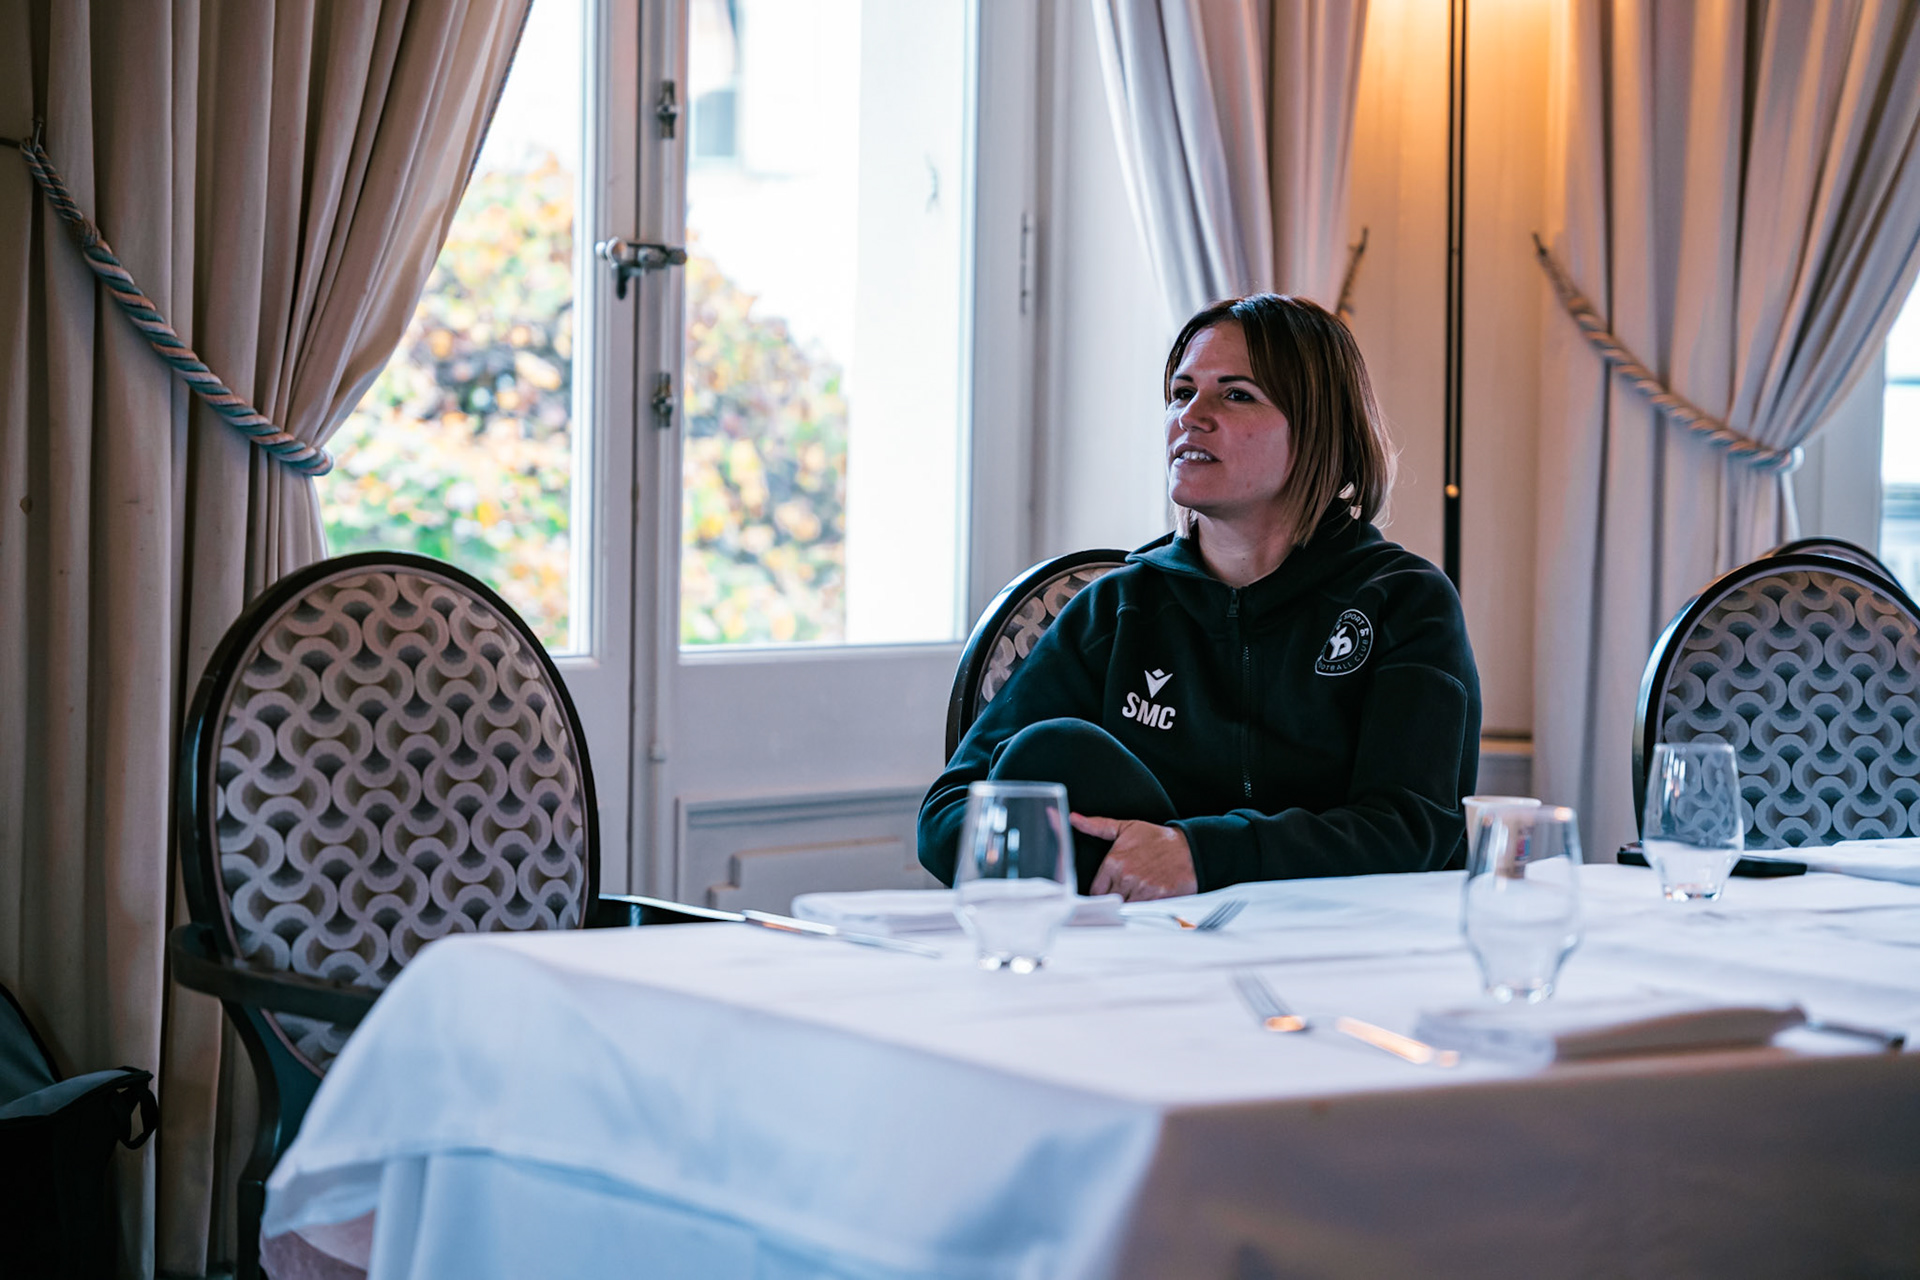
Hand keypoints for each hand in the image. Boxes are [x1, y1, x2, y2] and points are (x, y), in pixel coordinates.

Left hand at [1071, 814, 1197, 900]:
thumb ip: (1097, 826)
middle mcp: (1125, 877)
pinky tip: (1146, 896)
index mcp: (1114, 862)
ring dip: (1127, 903)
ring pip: (1123, 907)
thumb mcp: (1125, 828)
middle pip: (1108, 901)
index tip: (1109, 887)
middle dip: (1114, 896)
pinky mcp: (1156, 899)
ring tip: (1136, 891)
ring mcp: (1141, 889)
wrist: (1189, 849)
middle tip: (1124, 889)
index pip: (1095, 890)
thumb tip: (1075, 819)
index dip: (1102, 890)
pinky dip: (1142, 907)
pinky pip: (1140, 911)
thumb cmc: (1157, 839)